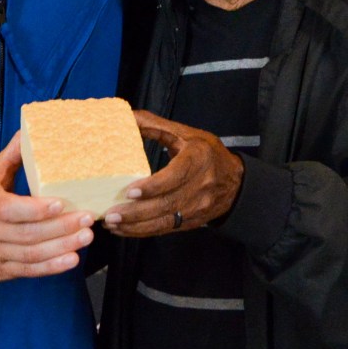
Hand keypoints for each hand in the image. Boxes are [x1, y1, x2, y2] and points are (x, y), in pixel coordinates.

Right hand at [0, 133, 93, 280]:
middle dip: (60, 227)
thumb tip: (28, 132)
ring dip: (61, 247)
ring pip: (30, 254)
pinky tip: (71, 258)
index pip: (8, 210)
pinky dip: (51, 267)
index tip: (59, 203)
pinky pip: (28, 270)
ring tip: (85, 236)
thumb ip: (10, 157)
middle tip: (86, 218)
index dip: (35, 209)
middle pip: (26, 234)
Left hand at [104, 111, 243, 237]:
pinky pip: (166, 229)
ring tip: (113, 224)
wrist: (236, 181)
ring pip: (165, 221)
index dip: (153, 186)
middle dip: (136, 212)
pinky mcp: (192, 221)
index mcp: (199, 159)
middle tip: (111, 214)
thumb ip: (157, 126)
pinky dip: (143, 231)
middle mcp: (201, 186)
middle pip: (167, 203)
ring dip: (136, 226)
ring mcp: (198, 207)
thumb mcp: (187, 134)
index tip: (130, 190)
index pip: (176, 176)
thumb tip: (128, 116)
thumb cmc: (207, 154)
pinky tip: (125, 229)